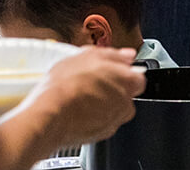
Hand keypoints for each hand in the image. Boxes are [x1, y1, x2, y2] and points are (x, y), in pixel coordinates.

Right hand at [24, 47, 144, 145]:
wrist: (52, 112)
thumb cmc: (67, 84)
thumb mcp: (88, 55)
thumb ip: (114, 54)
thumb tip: (127, 55)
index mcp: (127, 81)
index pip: (138, 77)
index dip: (123, 73)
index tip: (110, 70)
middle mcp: (125, 103)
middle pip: (126, 94)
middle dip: (113, 88)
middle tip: (92, 81)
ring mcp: (114, 121)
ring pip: (114, 109)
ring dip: (103, 103)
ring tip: (82, 95)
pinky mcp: (101, 135)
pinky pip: (102, 122)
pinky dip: (94, 117)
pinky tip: (78, 108)